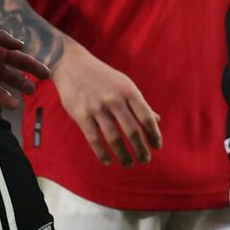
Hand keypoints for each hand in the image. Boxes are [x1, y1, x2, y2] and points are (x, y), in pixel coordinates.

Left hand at [0, 27, 47, 109]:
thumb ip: (1, 37)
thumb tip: (21, 46)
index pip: (20, 60)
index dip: (34, 66)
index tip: (46, 74)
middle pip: (14, 76)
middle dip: (24, 83)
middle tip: (32, 90)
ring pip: (2, 89)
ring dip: (9, 97)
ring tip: (15, 105)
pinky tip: (10, 105)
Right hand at [54, 46, 163, 165]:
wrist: (73, 65)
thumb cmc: (103, 77)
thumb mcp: (125, 84)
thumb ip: (139, 103)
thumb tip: (156, 120)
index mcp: (129, 91)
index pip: (146, 117)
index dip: (154, 134)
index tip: (157, 146)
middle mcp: (115, 100)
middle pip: (132, 131)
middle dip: (141, 149)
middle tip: (146, 160)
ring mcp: (97, 108)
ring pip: (114, 138)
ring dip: (124, 155)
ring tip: (129, 164)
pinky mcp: (81, 115)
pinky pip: (94, 139)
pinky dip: (103, 153)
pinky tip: (109, 161)